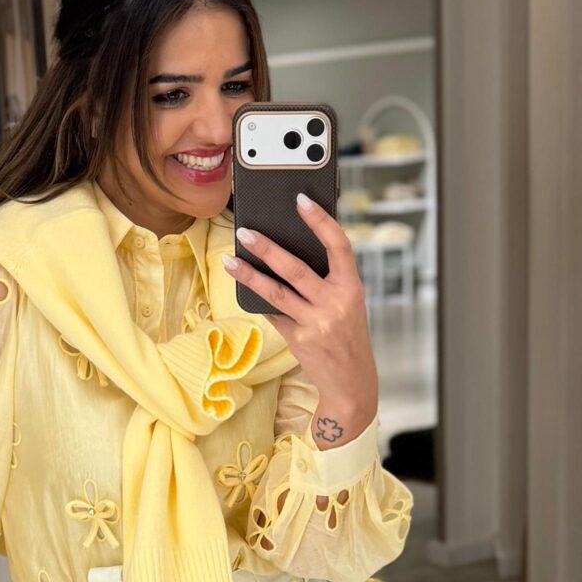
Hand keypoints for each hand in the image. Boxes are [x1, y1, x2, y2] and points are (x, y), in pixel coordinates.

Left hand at [225, 196, 378, 445]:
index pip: (338, 246)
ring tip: (229, 260)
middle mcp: (335, 303)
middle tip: (246, 231)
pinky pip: (273, 313)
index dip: (320, 221)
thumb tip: (289, 250)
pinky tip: (244, 287)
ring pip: (276, 292)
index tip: (302, 200)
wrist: (351, 380)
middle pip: (295, 268)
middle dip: (267, 248)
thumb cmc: (347, 334)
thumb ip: (327, 280)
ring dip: (249, 274)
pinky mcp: (298, 338)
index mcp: (351, 287)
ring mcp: (315, 322)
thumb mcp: (348, 303)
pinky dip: (259, 299)